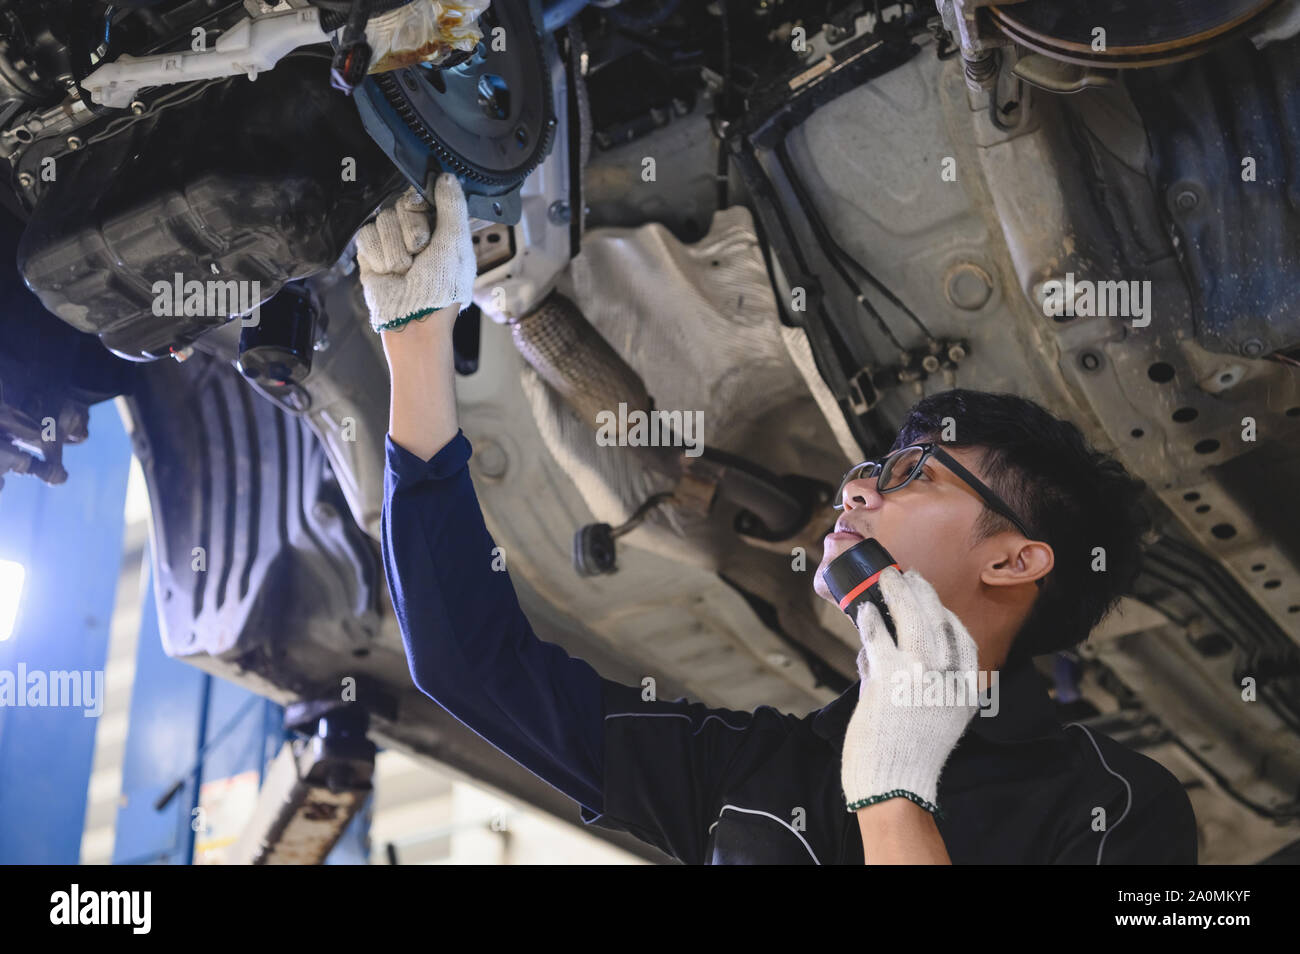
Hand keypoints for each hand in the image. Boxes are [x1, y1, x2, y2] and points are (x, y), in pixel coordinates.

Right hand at [356, 173, 475, 332]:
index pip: (421, 195)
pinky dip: (379, 257)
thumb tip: (447, 176)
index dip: (421, 207)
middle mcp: (415, 230)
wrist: (414, 319)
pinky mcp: (370, 252)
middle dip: (412, 234)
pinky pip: (367, 235)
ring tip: (406, 271)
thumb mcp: (456, 244)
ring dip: (396, 251)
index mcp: (440, 227)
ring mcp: (391, 240)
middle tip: (420, 258)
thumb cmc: (443, 288)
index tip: (429, 228)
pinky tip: (389, 273)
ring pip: (384, 219)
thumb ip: (452, 208)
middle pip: (401, 205)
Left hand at [840, 567, 980, 815]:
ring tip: (886, 580)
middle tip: (907, 577)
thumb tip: (878, 653)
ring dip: (897, 594)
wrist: (893, 787)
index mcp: (964, 693)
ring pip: (913, 619)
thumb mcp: (930, 720)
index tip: (932, 602)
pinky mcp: (888, 678)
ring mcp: (919, 677)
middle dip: (922, 593)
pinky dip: (870, 621)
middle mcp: (947, 681)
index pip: (964, 642)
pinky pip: (879, 636)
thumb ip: (914, 684)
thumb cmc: (904, 757)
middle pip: (940, 621)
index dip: (947, 617)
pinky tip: (863, 613)